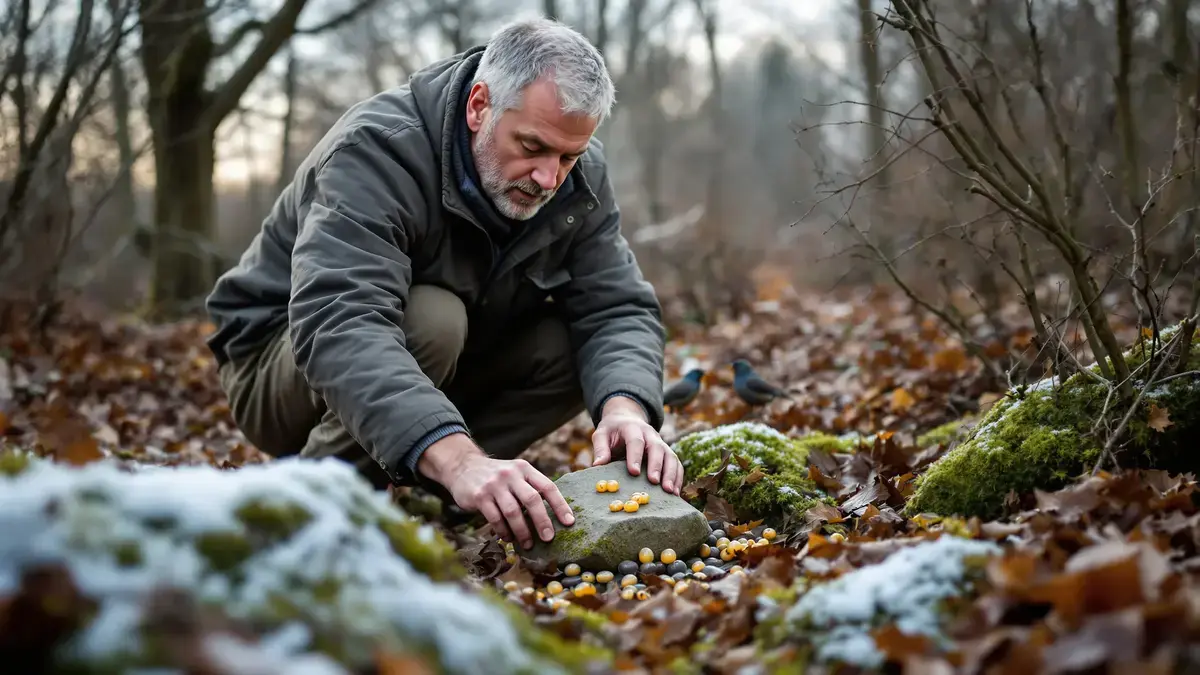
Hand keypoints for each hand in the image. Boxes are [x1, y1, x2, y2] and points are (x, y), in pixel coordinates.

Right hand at [418, 434, 574, 548]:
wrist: (463, 466)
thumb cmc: (496, 477)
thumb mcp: (515, 473)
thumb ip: (530, 488)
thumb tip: (553, 516)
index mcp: (524, 469)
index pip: (547, 487)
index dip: (560, 505)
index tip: (569, 522)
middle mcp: (511, 474)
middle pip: (532, 500)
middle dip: (543, 522)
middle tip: (548, 538)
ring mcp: (494, 485)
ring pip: (513, 512)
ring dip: (522, 531)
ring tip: (527, 543)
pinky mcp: (480, 496)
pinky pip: (495, 519)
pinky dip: (504, 531)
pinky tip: (508, 537)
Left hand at [591, 396, 682, 494]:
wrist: (627, 420)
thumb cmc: (612, 431)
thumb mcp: (602, 434)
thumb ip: (600, 448)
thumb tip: (597, 465)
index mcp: (633, 428)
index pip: (636, 441)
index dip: (635, 456)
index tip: (633, 472)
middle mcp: (650, 435)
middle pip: (657, 448)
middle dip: (657, 465)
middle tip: (654, 482)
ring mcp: (661, 443)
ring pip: (671, 456)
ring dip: (671, 474)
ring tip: (669, 492)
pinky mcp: (667, 453)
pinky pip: (677, 464)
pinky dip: (678, 478)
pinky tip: (675, 493)